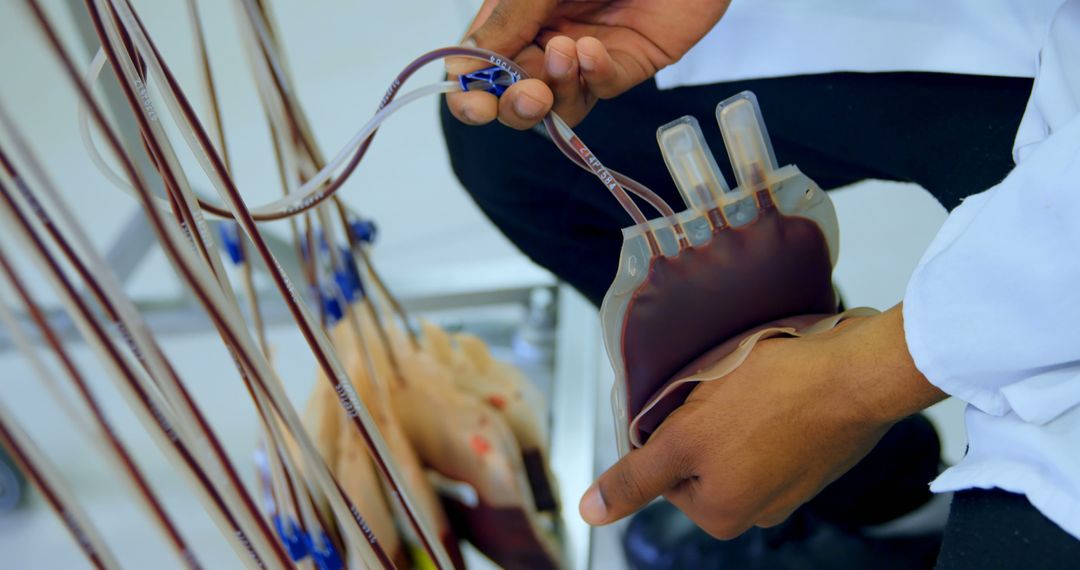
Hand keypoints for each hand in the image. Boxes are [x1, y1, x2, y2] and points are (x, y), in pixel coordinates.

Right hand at [446, 0, 731, 128]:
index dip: (471, 91)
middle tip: (529, 96)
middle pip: (514, 96)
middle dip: (514, 104)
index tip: (475, 104)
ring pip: (559, 103)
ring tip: (567, 53)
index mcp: (515, 13)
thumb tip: (465, 65)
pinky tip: (591, 50)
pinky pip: (602, 86)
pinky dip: (594, 74)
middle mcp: (545, 37)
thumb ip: (507, 19)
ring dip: (557, 90)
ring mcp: (586, 54)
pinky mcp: (628, 62)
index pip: (479, 65)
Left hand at [578, 304, 947, 537]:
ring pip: (736, 438)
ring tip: (752, 383)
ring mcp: (792, 483)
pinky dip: (770, 406)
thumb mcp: (684, 439)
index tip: (680, 403)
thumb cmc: (776, 400)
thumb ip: (635, 478)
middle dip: (700, 419)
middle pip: (700, 455)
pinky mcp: (817, 454)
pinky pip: (773, 427)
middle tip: (715, 388)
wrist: (858, 375)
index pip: (662, 469)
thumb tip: (592, 511)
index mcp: (720, 514)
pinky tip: (779, 385)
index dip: (664, 428)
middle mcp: (758, 509)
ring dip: (734, 409)